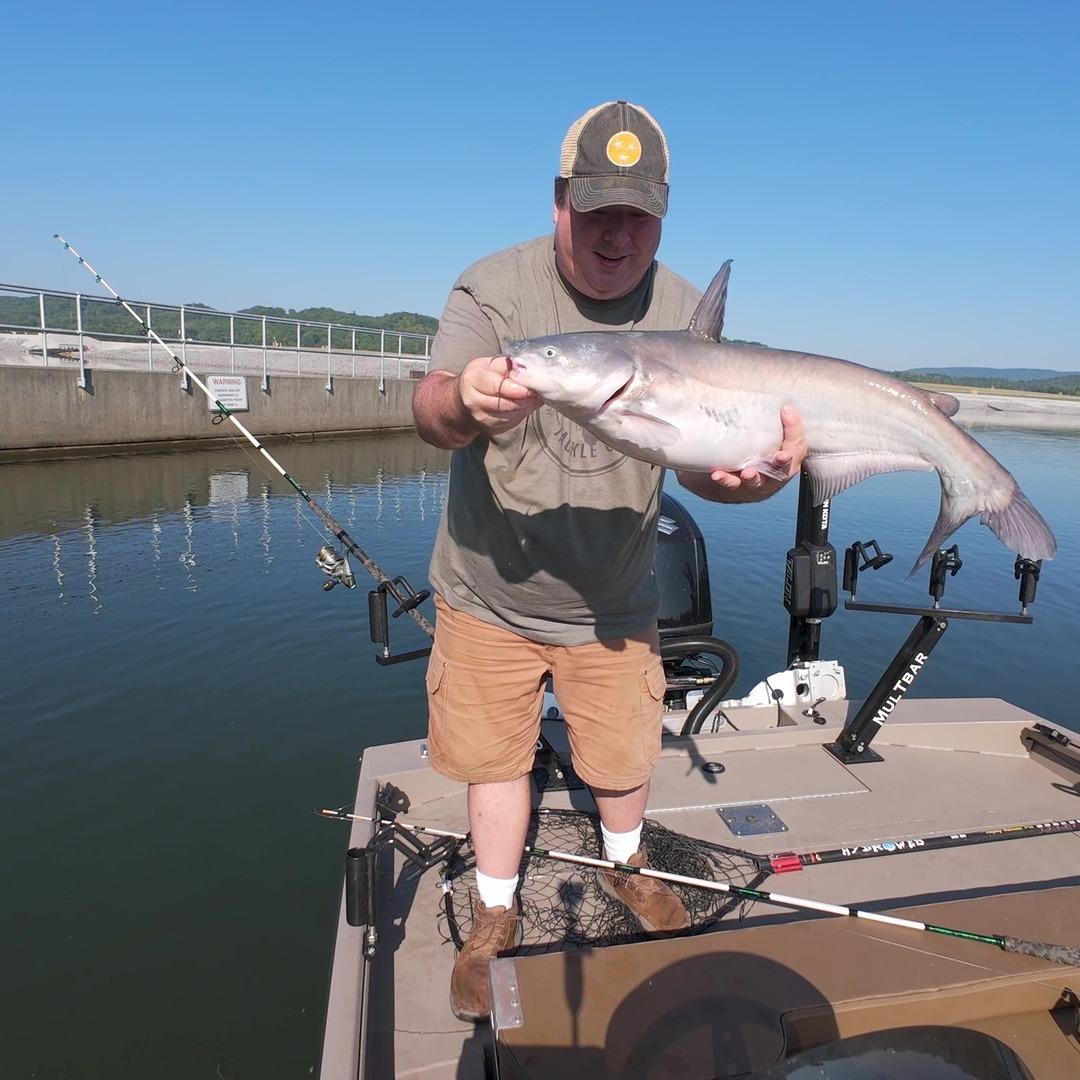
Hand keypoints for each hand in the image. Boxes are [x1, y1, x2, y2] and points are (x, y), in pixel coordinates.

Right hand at [457, 355, 540, 434]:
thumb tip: (525, 367)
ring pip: (512, 415)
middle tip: (538, 392)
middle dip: (525, 399)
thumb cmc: (480, 378)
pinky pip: (513, 421)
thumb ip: (507, 365)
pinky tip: (526, 404)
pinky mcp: (491, 428)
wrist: (465, 399)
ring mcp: (481, 417)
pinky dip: (523, 412)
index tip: (531, 389)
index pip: (497, 386)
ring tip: (534, 396)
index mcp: (473, 380)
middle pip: (505, 404)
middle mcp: (474, 401)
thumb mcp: (489, 364)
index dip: (516, 389)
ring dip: (526, 406)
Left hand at [677, 404, 807, 502]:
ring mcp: (755, 484)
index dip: (795, 428)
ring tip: (748, 472)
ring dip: (753, 477)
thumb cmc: (754, 449)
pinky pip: (731, 486)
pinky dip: (725, 480)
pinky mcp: (736, 489)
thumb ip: (766, 417)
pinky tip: (716, 474)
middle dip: (783, 462)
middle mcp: (774, 473)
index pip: (797, 444)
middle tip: (781, 456)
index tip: (788, 410)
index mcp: (788, 457)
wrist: (730, 477)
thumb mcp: (765, 434)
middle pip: (784, 469)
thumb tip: (757, 377)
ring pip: (758, 482)